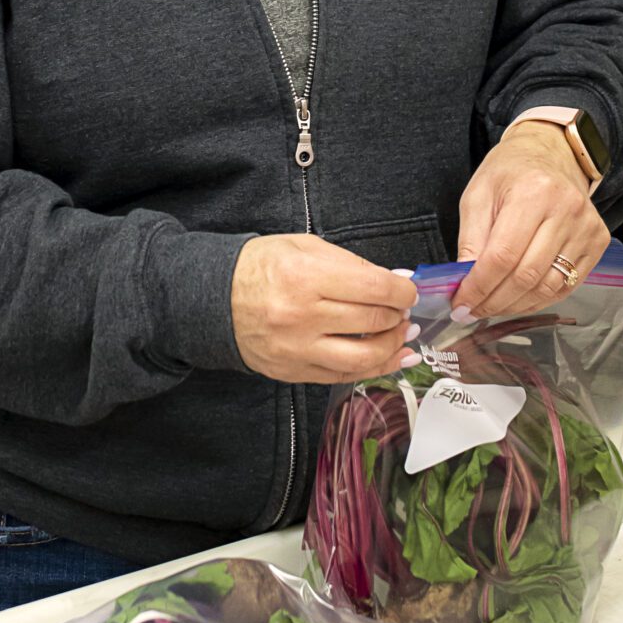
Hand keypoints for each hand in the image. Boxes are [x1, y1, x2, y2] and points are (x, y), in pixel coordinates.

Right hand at [231, 235, 417, 385]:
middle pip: (373, 321)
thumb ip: (352, 264)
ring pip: (364, 357)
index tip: (408, 290)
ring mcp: (298, 348)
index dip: (402, 291)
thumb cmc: (260, 267)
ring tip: (401, 333)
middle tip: (403, 308)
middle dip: (398, 314)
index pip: (374, 289)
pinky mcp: (294, 371)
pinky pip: (344, 375)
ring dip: (393, 345)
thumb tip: (396, 282)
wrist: (214, 299)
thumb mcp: (303, 247)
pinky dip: (374, 368)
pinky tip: (390, 357)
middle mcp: (302, 316)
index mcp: (305, 276)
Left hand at [454, 121, 609, 319]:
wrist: (551, 154)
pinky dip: (539, 300)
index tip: (460, 304)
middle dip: (493, 301)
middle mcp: (566, 209)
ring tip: (491, 307)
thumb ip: (470, 240)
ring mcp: (587, 227)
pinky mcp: (598, 241)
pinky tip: (517, 300)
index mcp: (533, 192)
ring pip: (548, 287)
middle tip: (471, 311)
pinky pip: (567, 285)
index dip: (479, 287)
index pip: (502, 256)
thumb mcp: (478, 196)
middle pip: (526, 275)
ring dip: (515, 305)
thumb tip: (464, 284)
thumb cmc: (510, 173)